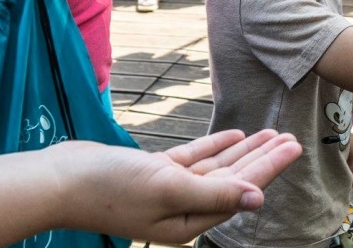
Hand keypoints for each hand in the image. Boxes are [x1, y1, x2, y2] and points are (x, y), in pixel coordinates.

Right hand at [59, 129, 301, 243]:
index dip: (269, 168)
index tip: (293, 147)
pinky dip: (214, 147)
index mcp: (189, 219)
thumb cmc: (110, 187)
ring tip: (271, 134)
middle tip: (292, 139)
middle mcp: (182, 207)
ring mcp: (167, 189)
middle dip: (264, 159)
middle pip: (234, 180)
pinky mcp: (152, 173)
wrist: (59, 180)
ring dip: (244, 151)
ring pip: (216, 168)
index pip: (240, 190)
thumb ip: (215, 192)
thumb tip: (258, 199)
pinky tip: (234, 136)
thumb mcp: (169, 187)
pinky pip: (193, 160)